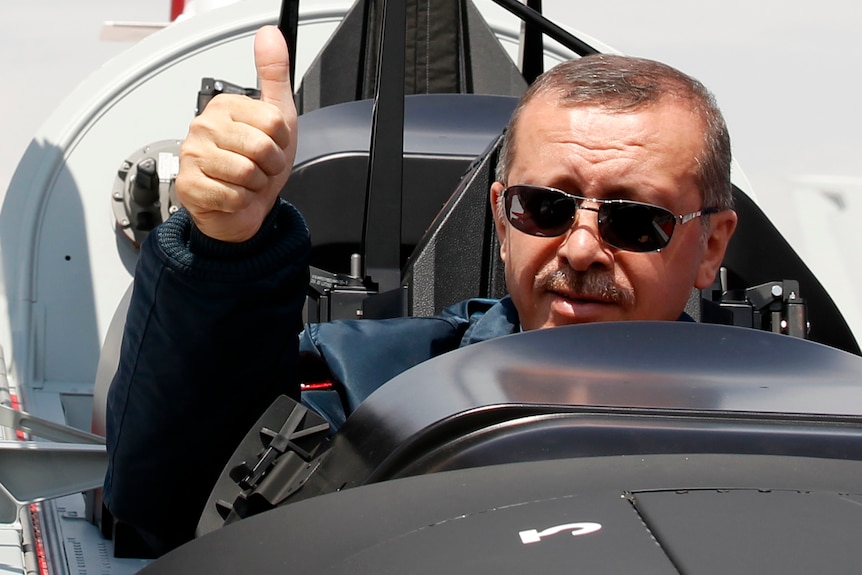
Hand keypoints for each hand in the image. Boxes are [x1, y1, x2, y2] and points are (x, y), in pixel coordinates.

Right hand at [175, 25, 296, 241]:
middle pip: (261, 147)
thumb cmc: (257, 165)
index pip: (273, 122)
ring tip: (245, 181)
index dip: (281, 142)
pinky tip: (231, 195)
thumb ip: (274, 75)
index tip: (270, 146)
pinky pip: (233, 194)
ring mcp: (193, 154)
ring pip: (247, 172)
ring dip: (255, 185)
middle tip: (258, 167)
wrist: (241, 209)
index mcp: (225, 106)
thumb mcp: (277, 117)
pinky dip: (240, 201)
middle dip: (269, 166)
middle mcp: (204, 126)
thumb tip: (270, 35)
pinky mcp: (189, 184)